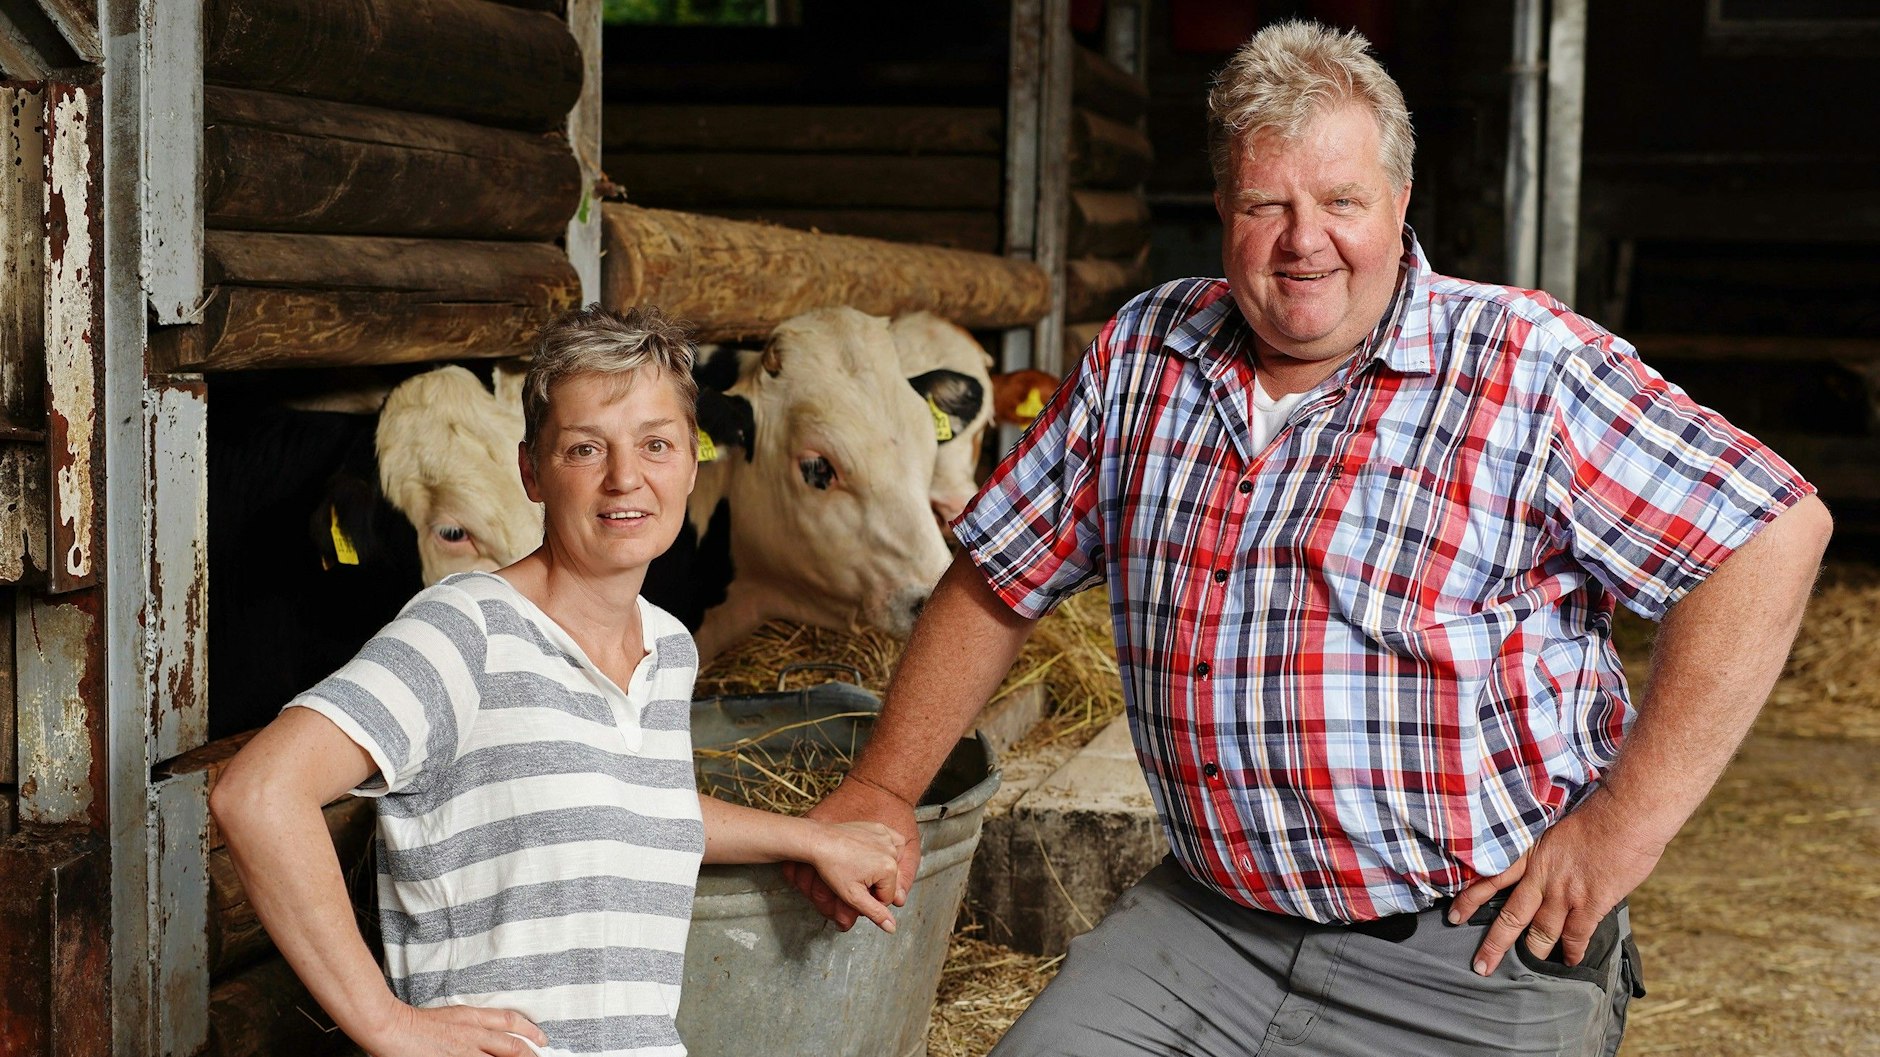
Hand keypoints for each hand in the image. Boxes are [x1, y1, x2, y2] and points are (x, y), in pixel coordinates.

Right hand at [359, 1000, 548, 1056]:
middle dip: (530, 1054)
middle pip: (512, 1046)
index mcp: (473, 1018)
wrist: (391, 1026)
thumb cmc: (416, 1022)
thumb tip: (487, 1032)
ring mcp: (464, 1052)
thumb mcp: (451, 1016)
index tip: (542, 1039)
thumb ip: (472, 1023)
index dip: (530, 1031)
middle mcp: (473, 1034)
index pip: (510, 1021)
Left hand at [804, 821, 906, 932]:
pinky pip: (892, 845)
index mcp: (889, 869)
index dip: (870, 898)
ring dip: (880, 869)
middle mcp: (892, 851)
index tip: (855, 888)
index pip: (887, 897)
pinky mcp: (881, 828)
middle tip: (855, 876)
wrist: (819, 842)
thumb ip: (875, 913)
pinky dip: (885, 851)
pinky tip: (870, 853)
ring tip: (860, 866)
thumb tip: (892, 927)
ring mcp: (887, 838)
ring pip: (892, 865)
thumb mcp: (853, 897)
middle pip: (891, 881)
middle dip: (876, 884)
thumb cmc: (832, 868)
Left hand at [1446, 787, 1666, 975]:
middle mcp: (1541, 877)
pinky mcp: (1591, 903)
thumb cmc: (1593, 812)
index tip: (1454, 916)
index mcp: (1529, 854)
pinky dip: (1572, 952)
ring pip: (1541, 932)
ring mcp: (1565, 893)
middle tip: (1481, 966)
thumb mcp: (1554, 826)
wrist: (1625, 814)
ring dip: (1533, 953)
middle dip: (1494, 945)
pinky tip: (1570, 962)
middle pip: (1511, 917)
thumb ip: (1544, 851)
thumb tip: (1542, 865)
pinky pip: (1577, 936)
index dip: (1470, 900)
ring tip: (1524, 969)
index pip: (1489, 880)